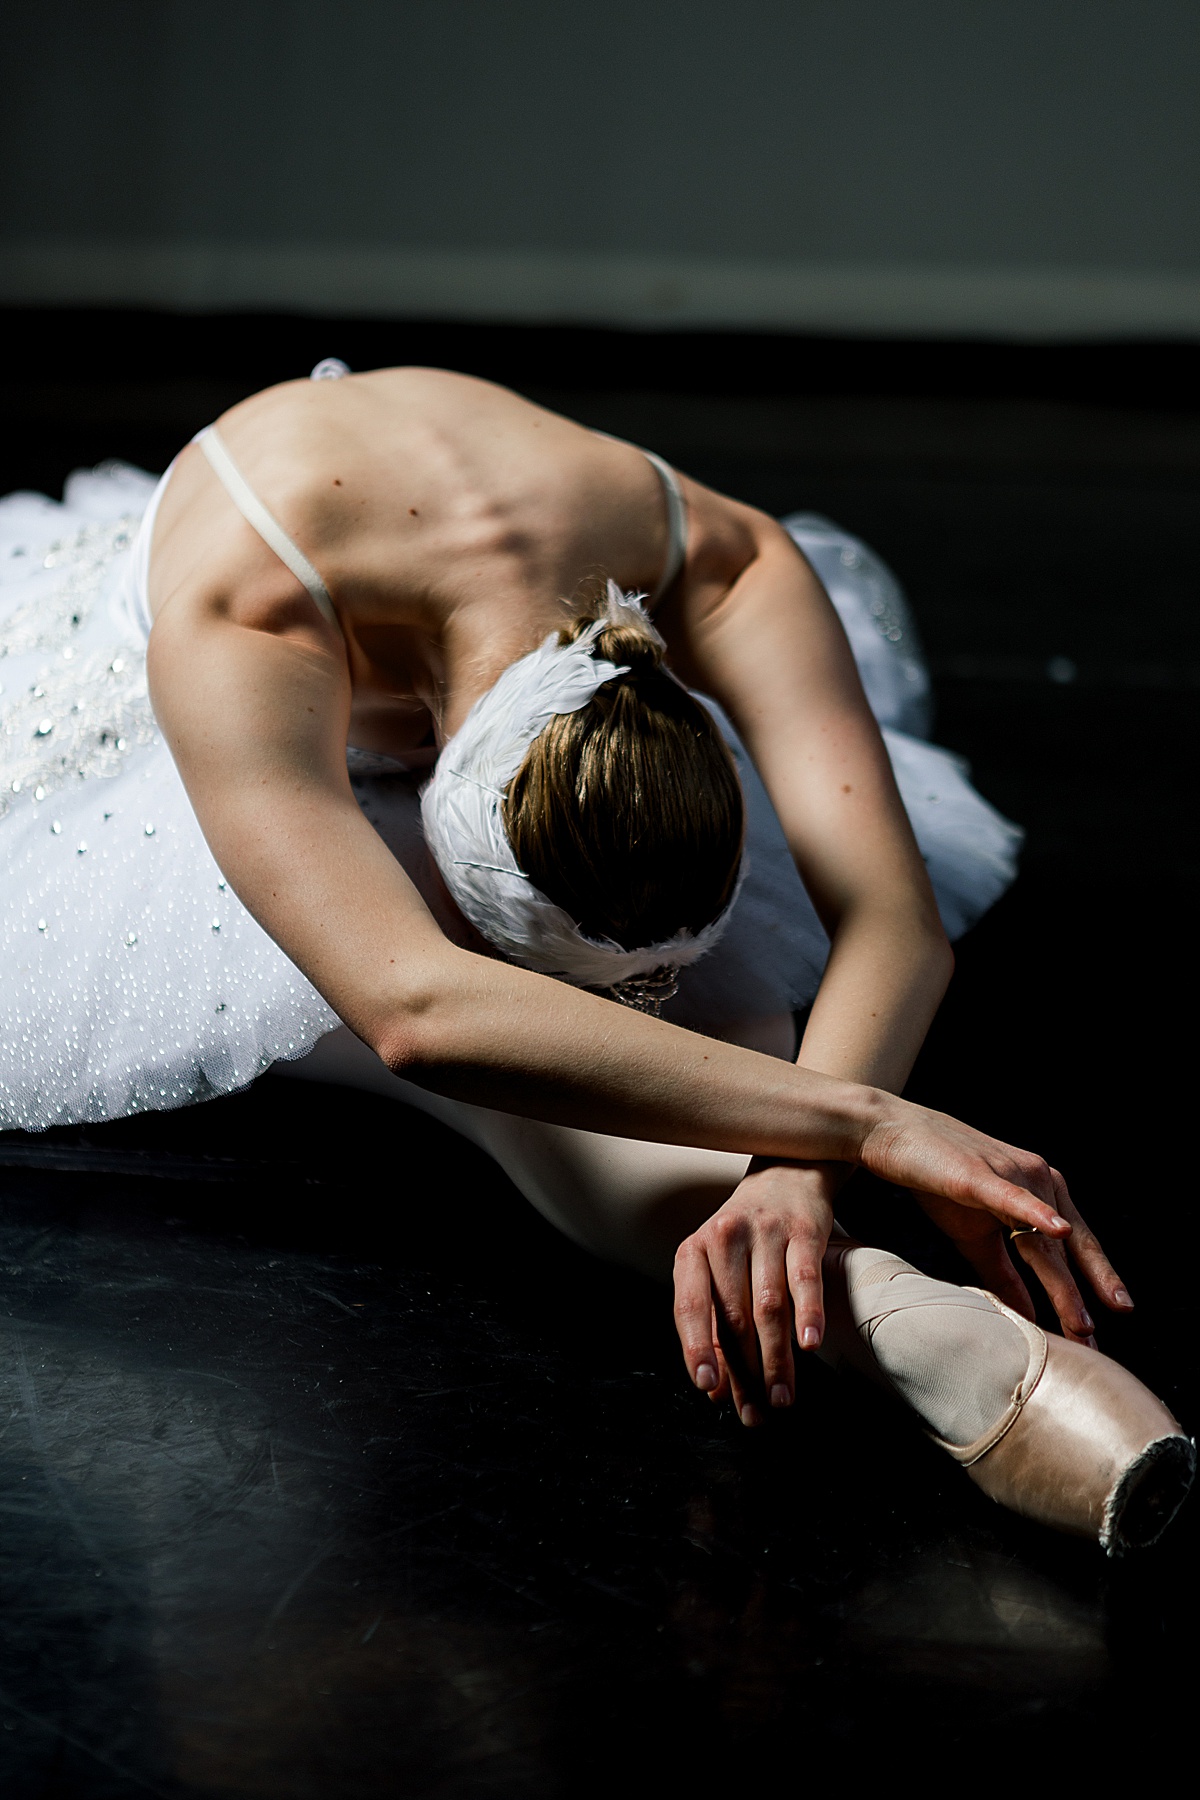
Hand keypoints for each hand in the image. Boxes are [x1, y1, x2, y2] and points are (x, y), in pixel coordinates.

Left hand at [673, 1160, 837, 1426]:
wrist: (788, 1172)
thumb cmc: (747, 1236)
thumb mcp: (719, 1268)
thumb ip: (715, 1324)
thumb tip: (714, 1389)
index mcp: (694, 1250)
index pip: (691, 1306)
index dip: (698, 1348)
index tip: (708, 1386)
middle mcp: (724, 1238)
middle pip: (734, 1316)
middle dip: (746, 1370)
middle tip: (758, 1412)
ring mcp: (765, 1231)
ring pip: (768, 1305)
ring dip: (776, 1357)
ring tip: (783, 1398)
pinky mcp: (804, 1229)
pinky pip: (804, 1277)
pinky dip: (808, 1313)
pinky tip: (810, 1346)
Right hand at [915, 1181, 1132, 1345]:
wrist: (893, 1132)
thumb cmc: (937, 1180)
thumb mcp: (975, 1236)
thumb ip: (1005, 1274)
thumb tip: (1028, 1317)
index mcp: (1043, 1194)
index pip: (1076, 1249)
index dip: (1093, 1288)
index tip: (1098, 1335)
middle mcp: (1039, 1180)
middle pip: (1068, 1249)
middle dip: (1086, 1297)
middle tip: (1094, 1343)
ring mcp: (1012, 1175)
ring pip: (1042, 1238)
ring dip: (1063, 1282)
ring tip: (1080, 1323)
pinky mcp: (979, 1175)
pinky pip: (1012, 1197)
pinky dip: (1037, 1213)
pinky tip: (1059, 1229)